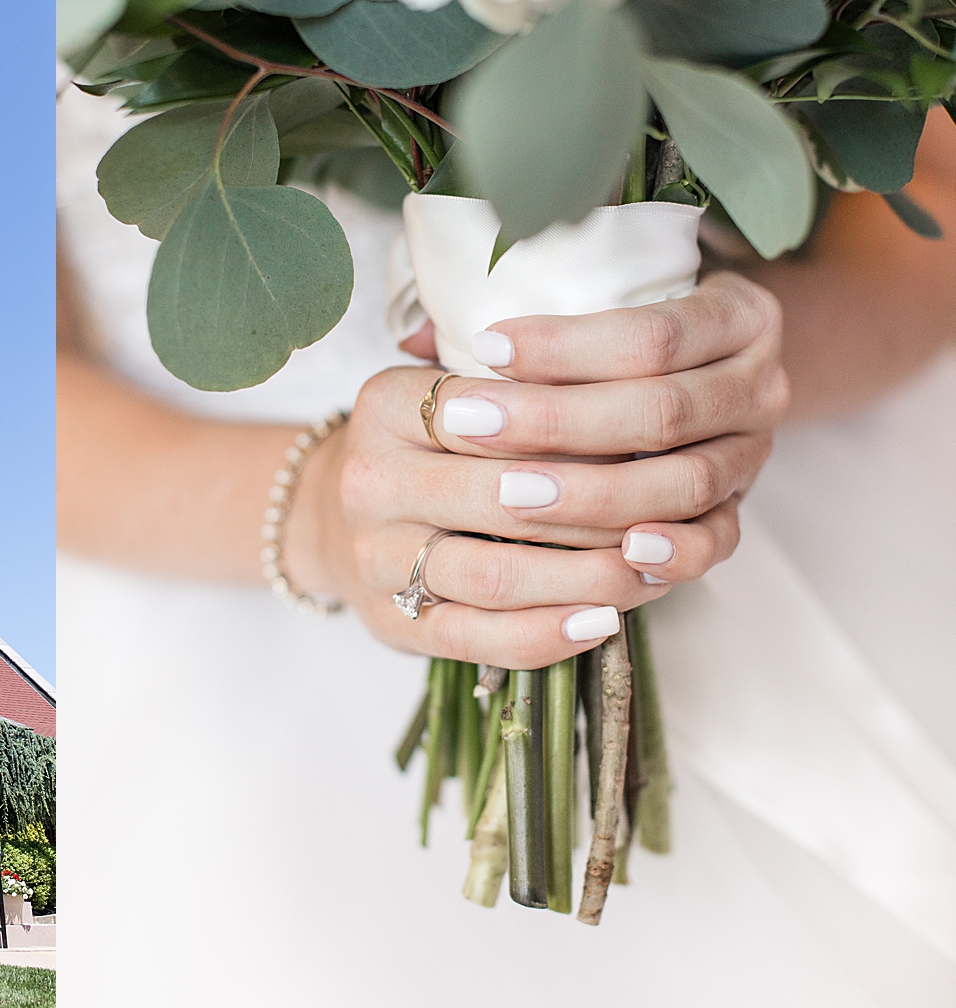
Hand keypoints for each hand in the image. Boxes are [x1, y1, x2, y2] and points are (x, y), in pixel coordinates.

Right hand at [288, 273, 787, 668]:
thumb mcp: (453, 387)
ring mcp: (375, 558)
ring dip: (587, 576)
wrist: (334, 517)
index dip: (578, 424)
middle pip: (500, 495)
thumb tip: (641, 368)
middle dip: (598, 505)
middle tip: (674, 507)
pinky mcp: (391, 623)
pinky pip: (480, 638)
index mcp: (385, 404)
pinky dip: (549, 634)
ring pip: (495, 574)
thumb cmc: (426, 445)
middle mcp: (369, 480)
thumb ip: (522, 374)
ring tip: (652, 568)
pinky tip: (605, 620)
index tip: (652, 430)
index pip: (492, 411)